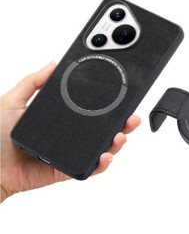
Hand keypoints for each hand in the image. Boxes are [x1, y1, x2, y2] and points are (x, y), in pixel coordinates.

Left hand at [1, 62, 140, 201]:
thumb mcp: (13, 100)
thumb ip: (33, 81)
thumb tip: (52, 63)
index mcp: (59, 119)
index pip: (89, 110)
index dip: (108, 105)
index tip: (122, 96)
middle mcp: (68, 136)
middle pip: (102, 130)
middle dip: (122, 124)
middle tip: (131, 117)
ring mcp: (69, 153)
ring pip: (102, 149)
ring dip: (117, 143)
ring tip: (122, 135)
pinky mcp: (66, 170)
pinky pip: (89, 168)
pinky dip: (101, 163)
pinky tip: (106, 154)